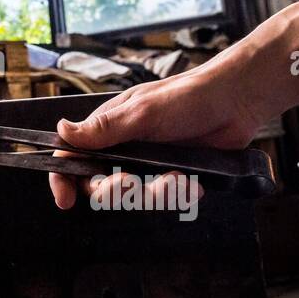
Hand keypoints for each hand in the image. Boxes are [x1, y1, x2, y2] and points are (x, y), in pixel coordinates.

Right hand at [49, 65, 261, 209]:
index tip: (66, 200)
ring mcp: (149, 165)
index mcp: (108, 129)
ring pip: (136, 197)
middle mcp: (124, 148)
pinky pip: (167, 199)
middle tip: (129, 183)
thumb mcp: (142, 112)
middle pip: (100, 185)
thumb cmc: (187, 97)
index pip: (72, 156)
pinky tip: (193, 182)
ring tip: (177, 178)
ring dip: (156, 194)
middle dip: (114, 191)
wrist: (236, 103)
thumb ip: (103, 128)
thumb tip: (61, 130)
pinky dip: (179, 194)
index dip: (63, 179)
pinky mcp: (173, 176)